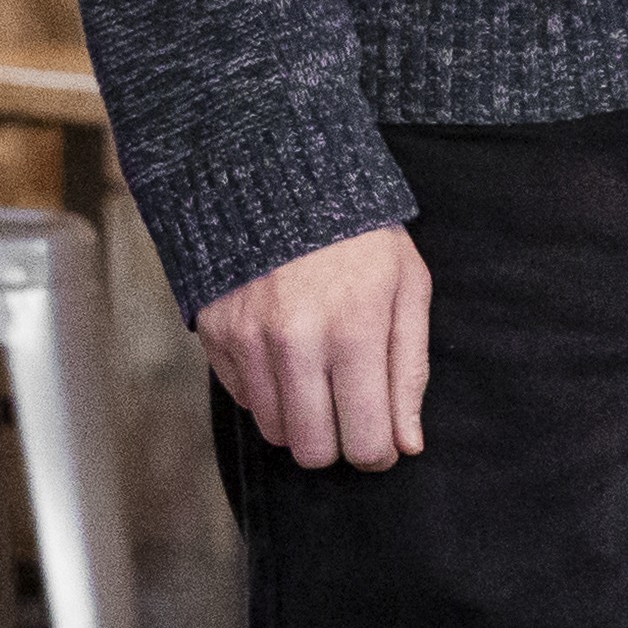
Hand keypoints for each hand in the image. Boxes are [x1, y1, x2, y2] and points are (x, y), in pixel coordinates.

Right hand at [199, 224, 429, 467]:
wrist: (280, 175)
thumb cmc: (359, 236)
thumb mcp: (408, 287)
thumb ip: (410, 370)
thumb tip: (408, 444)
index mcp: (355, 330)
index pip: (366, 440)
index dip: (378, 452)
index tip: (381, 439)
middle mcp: (297, 341)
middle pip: (313, 450)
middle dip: (337, 443)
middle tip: (347, 411)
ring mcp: (249, 339)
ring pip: (275, 433)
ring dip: (300, 419)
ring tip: (316, 377)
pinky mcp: (216, 333)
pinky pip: (244, 400)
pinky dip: (267, 391)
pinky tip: (284, 354)